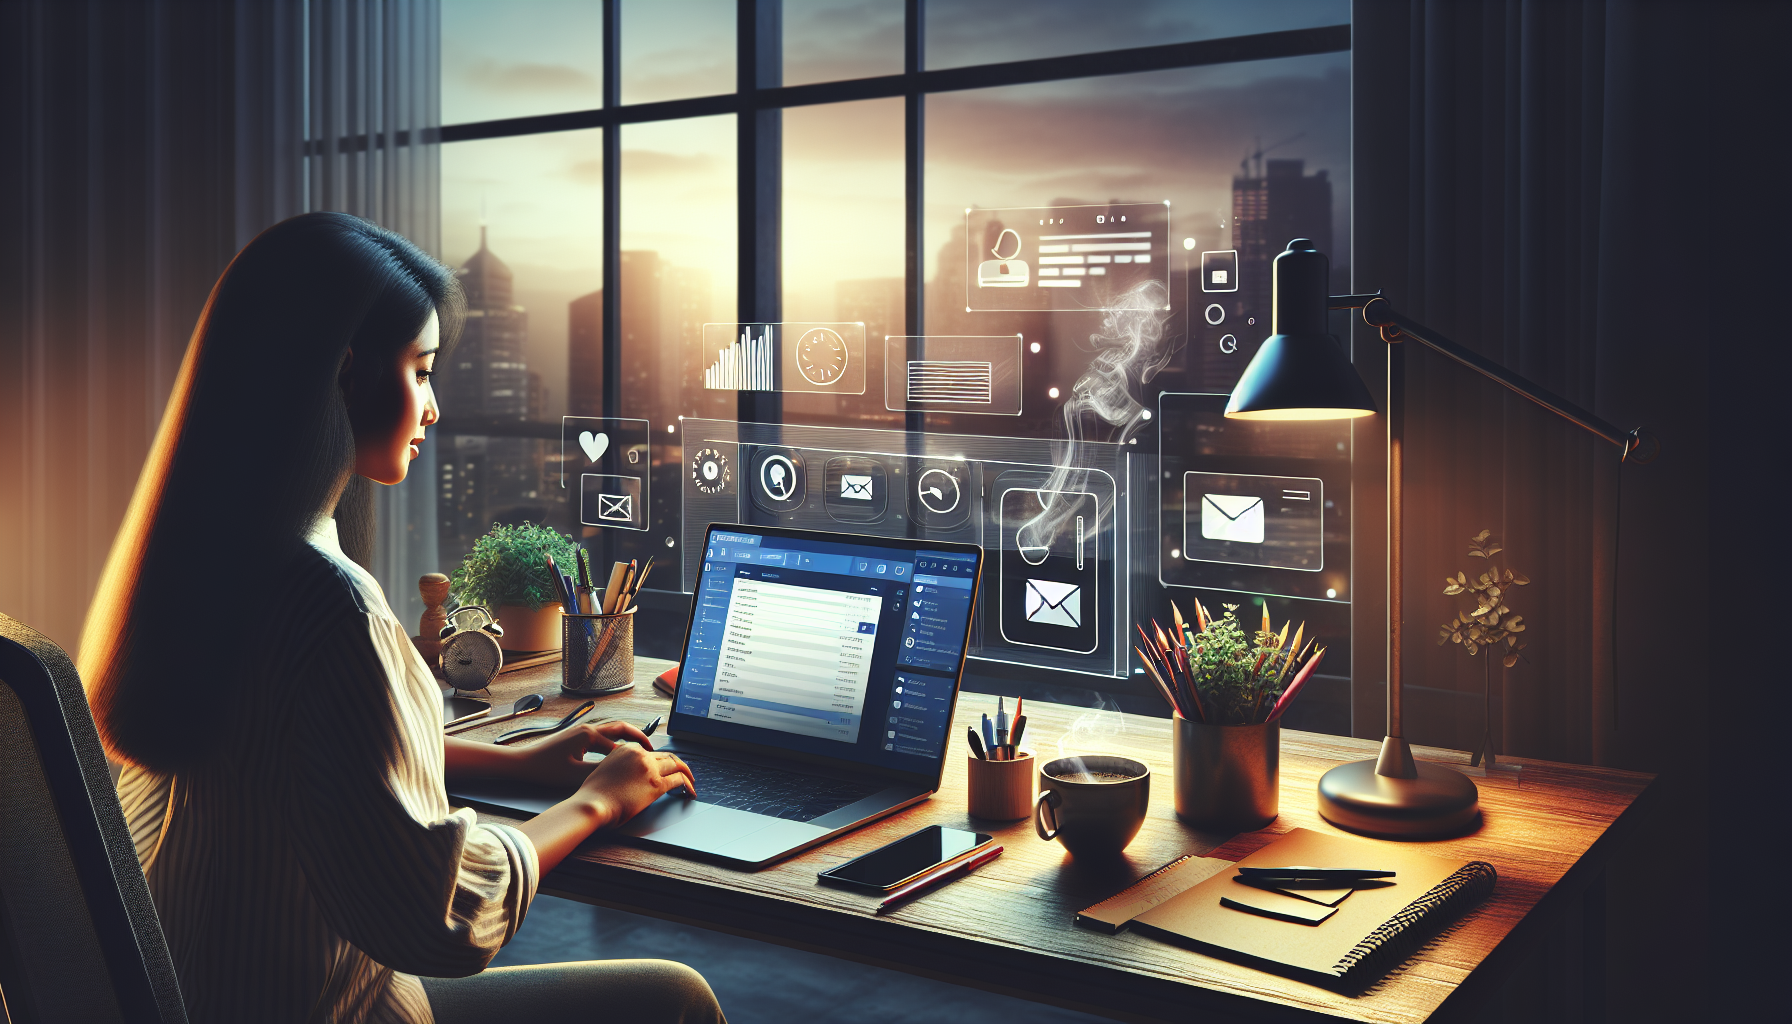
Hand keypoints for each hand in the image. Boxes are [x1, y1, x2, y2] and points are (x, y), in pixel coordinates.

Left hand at [507, 719, 658, 789]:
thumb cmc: (545, 769)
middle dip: (638, 737)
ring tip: (639, 749)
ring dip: (626, 737)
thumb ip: (600, 772)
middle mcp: (587, 728)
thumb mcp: (575, 775)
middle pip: (620, 728)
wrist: (522, 763)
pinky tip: (617, 752)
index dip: (635, 757)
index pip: (620, 746)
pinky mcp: (576, 736)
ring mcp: (581, 731)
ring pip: (611, 730)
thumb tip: (620, 773)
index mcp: (589, 735)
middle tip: (651, 748)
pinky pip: (602, 735)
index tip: (648, 766)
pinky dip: (614, 741)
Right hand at [577, 742, 695, 828]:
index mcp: (626, 750)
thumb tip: (633, 778)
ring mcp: (649, 768)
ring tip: (691, 781)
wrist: (592, 803)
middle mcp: (639, 755)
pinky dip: (687, 785)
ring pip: (676, 765)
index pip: (651, 752)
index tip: (665, 767)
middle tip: (684, 772)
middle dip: (677, 764)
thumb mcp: (606, 771)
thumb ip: (622, 769)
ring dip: (686, 773)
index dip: (661, 760)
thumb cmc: (594, 794)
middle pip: (666, 756)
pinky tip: (689, 791)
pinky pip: (678, 780)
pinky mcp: (656, 784)